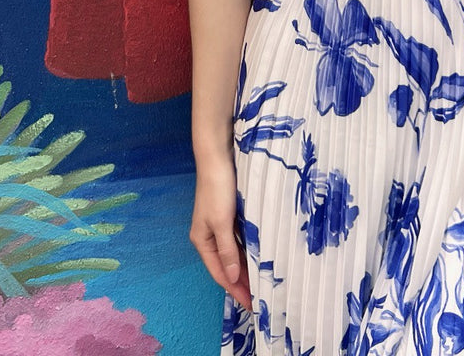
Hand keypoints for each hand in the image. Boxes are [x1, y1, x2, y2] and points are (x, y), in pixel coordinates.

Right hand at [190, 159, 252, 311]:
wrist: (217, 159)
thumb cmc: (217, 190)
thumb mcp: (222, 223)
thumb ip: (227, 251)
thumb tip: (232, 277)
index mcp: (202, 241)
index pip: (220, 273)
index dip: (235, 290)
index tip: (250, 304)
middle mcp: (209, 236)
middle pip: (226, 265)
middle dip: (240, 282)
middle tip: (259, 297)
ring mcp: (218, 226)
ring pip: (233, 254)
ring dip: (245, 268)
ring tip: (260, 282)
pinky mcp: (227, 215)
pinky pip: (238, 240)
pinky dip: (246, 251)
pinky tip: (258, 256)